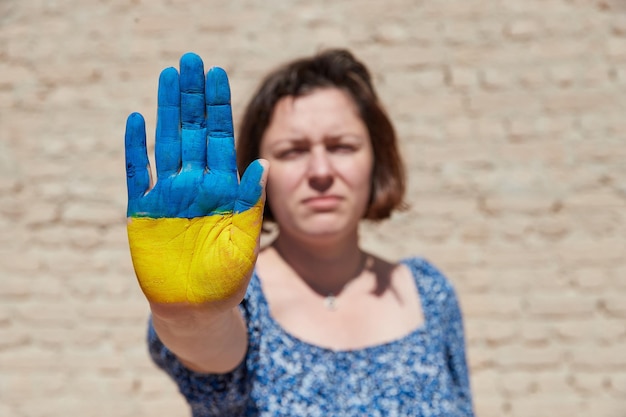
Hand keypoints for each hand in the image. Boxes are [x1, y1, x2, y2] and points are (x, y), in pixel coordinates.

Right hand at [125, 53, 265, 305]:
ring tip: (167, 78)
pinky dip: (136, 149)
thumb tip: (264, 163)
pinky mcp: (144, 213)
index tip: (217, 74)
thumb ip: (251, 202)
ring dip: (166, 112)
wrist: (197, 310)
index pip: (219, 137)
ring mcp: (168, 196)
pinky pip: (138, 174)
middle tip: (190, 61)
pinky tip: (137, 121)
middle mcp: (194, 185)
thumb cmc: (227, 278)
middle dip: (192, 97)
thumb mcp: (245, 239)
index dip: (217, 106)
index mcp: (222, 188)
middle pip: (192, 131)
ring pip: (166, 144)